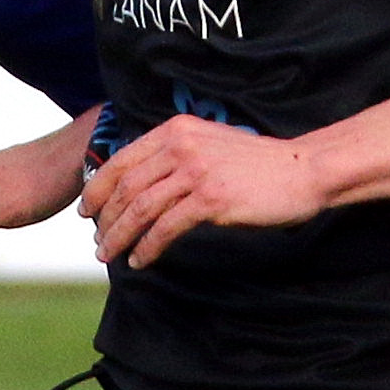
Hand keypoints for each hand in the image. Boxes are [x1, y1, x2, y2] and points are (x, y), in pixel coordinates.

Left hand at [80, 116, 328, 267]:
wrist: (302, 170)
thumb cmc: (259, 164)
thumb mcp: (210, 145)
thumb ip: (177, 154)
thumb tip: (143, 184)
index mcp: (177, 130)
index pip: (122, 160)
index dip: (98, 187)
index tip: (88, 209)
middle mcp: (181, 146)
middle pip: (127, 187)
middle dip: (106, 218)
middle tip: (98, 242)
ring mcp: (195, 171)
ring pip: (141, 208)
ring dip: (120, 236)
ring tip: (110, 255)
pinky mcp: (210, 199)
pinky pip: (166, 228)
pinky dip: (148, 247)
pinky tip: (142, 260)